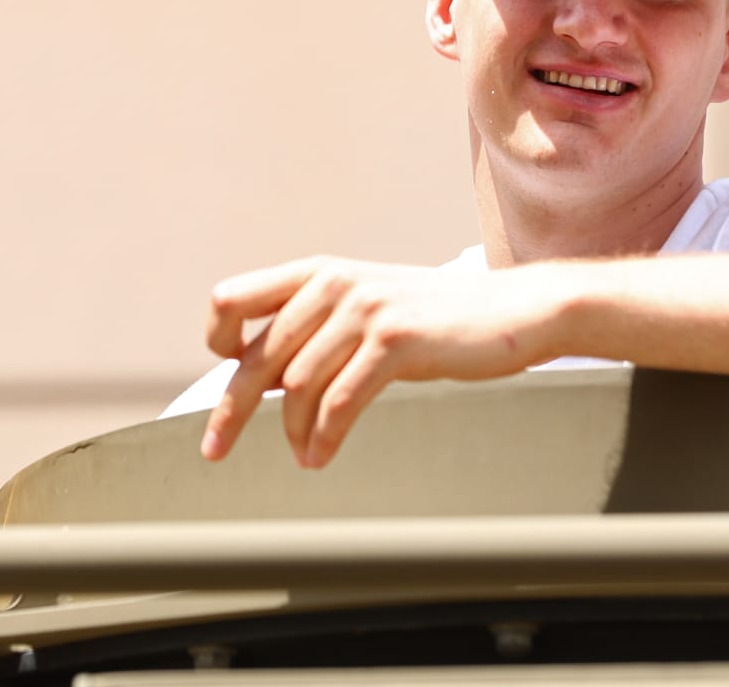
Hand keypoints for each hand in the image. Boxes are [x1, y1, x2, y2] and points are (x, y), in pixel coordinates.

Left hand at [201, 256, 561, 468]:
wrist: (514, 311)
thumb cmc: (438, 319)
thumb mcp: (368, 309)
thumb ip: (317, 328)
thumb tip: (259, 375)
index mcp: (319, 272)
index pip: (232, 299)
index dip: (217, 340)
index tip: (223, 373)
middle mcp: (334, 283)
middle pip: (257, 356)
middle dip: (231, 411)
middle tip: (215, 450)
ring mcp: (366, 309)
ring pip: (296, 386)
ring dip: (292, 432)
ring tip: (304, 454)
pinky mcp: (395, 340)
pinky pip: (339, 401)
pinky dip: (323, 437)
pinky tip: (321, 456)